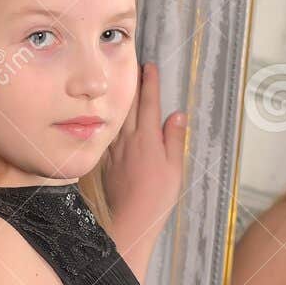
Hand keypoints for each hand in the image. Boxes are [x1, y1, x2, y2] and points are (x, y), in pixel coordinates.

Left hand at [102, 62, 186, 250]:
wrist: (131, 218)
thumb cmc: (157, 196)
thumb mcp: (174, 167)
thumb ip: (174, 139)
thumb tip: (178, 114)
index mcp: (148, 139)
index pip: (150, 104)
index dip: (150, 84)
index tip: (150, 66)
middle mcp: (129, 140)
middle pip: (131, 107)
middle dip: (134, 86)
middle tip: (135, 67)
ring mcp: (116, 150)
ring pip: (118, 119)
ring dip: (122, 101)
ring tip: (123, 87)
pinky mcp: (107, 161)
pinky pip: (109, 135)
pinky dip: (111, 122)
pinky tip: (110, 118)